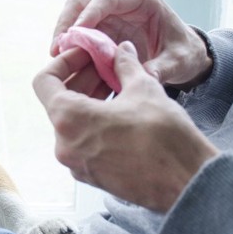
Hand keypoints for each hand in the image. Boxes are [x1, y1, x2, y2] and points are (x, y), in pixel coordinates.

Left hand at [33, 42, 218, 212]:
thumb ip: (125, 65)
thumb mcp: (143, 88)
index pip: (45, 81)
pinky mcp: (92, 176)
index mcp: (68, 119)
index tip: (86, 55)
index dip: (64, 62)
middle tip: (105, 65)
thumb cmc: (164, 136)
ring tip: (116, 86)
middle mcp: (64, 145)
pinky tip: (120, 111)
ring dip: (89, 100)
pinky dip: (95, 123)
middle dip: (81, 79)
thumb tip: (121, 50)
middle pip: (59, 102)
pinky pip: (84, 142)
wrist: (187, 183)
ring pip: (72, 123)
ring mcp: (77, 164)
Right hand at [50, 0, 211, 90]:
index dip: (89, 13)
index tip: (74, 33)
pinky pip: (78, 31)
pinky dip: (70, 44)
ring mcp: (108, 15)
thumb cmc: (184, 53)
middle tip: (57, 48)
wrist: (184, 56)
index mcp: (142, 0)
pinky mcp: (101, 29)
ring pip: (75, 14)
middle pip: (83, 1)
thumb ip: (162, 68)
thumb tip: (141, 78)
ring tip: (56, 56)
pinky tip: (65, 62)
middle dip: (67, 22)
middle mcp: (121, 3)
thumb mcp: (179, 61)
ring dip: (63, 33)